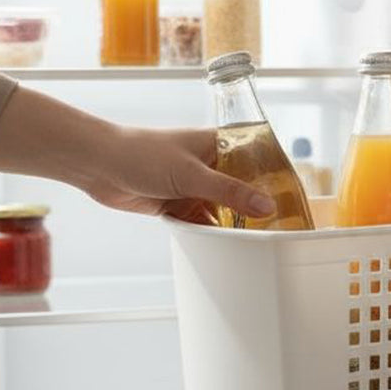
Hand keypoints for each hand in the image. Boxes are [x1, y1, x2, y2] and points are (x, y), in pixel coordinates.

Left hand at [82, 126, 274, 223]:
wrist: (99, 165)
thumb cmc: (143, 153)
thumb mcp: (192, 174)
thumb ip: (230, 192)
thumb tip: (265, 206)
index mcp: (218, 144)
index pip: (256, 161)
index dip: (273, 180)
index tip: (291, 201)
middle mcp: (210, 164)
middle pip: (242, 189)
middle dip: (254, 208)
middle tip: (275, 228)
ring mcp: (194, 185)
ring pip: (223, 208)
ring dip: (232, 223)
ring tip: (253, 241)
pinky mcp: (178, 204)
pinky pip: (203, 221)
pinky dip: (211, 232)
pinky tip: (224, 244)